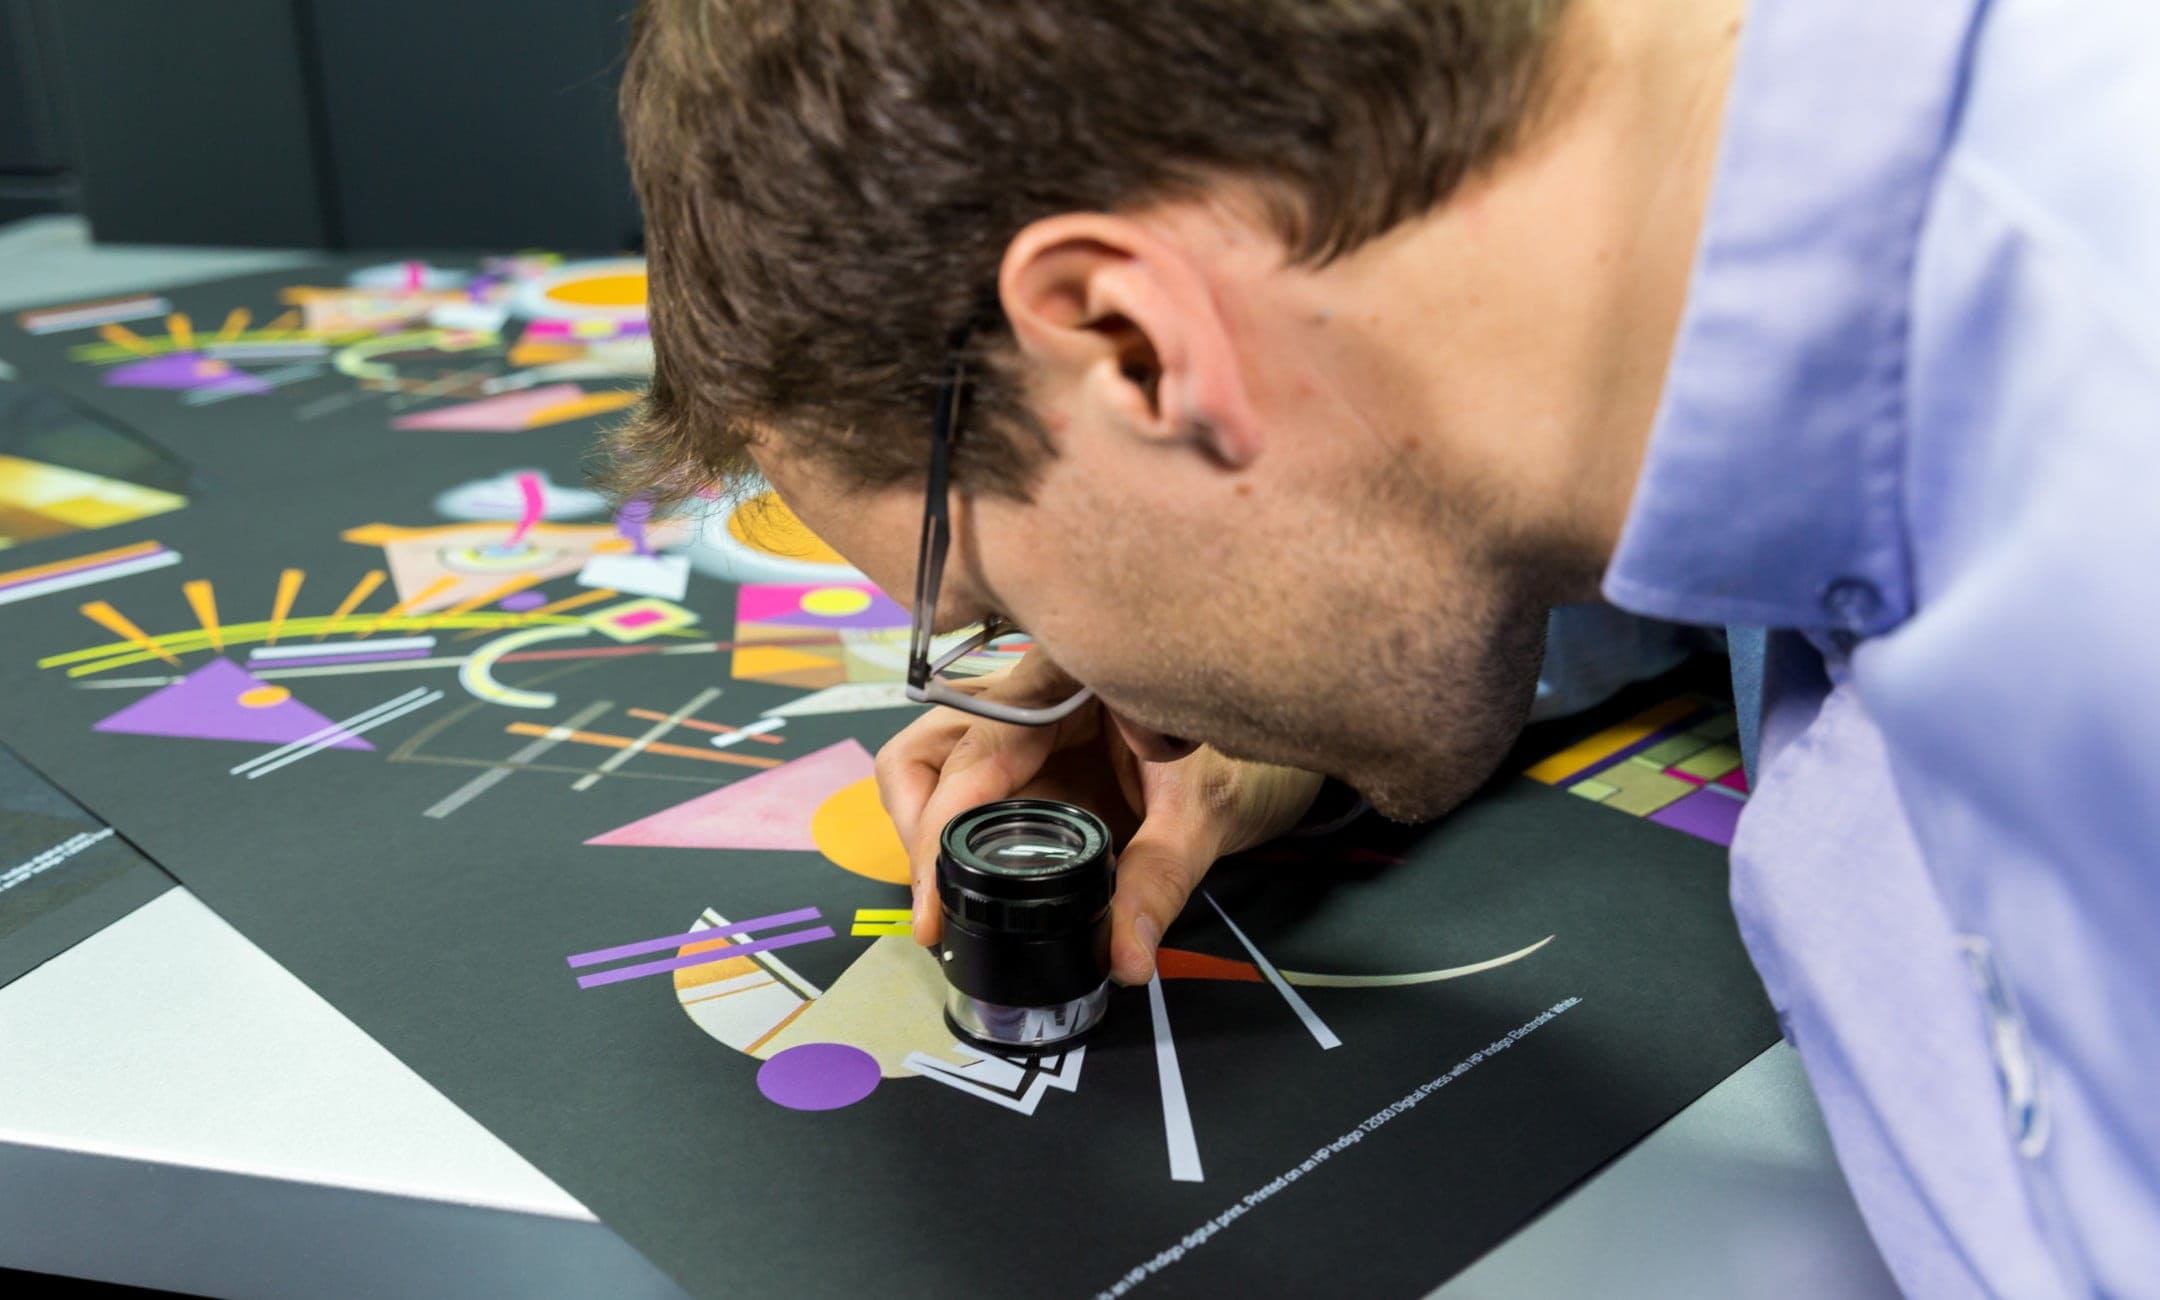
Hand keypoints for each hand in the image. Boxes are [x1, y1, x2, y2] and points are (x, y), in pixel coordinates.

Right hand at [874, 649, 1325, 982]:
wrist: (1279, 729)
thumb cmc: (1243, 753)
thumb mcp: (1205, 813)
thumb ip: (1159, 883)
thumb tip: (1120, 962)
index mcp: (1063, 680)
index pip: (972, 751)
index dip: (940, 831)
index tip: (938, 905)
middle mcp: (1026, 691)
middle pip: (923, 748)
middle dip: (917, 831)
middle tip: (941, 907)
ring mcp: (1018, 723)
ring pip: (927, 761)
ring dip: (924, 828)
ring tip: (952, 897)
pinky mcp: (1024, 756)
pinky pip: (963, 783)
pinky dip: (953, 831)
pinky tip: (977, 881)